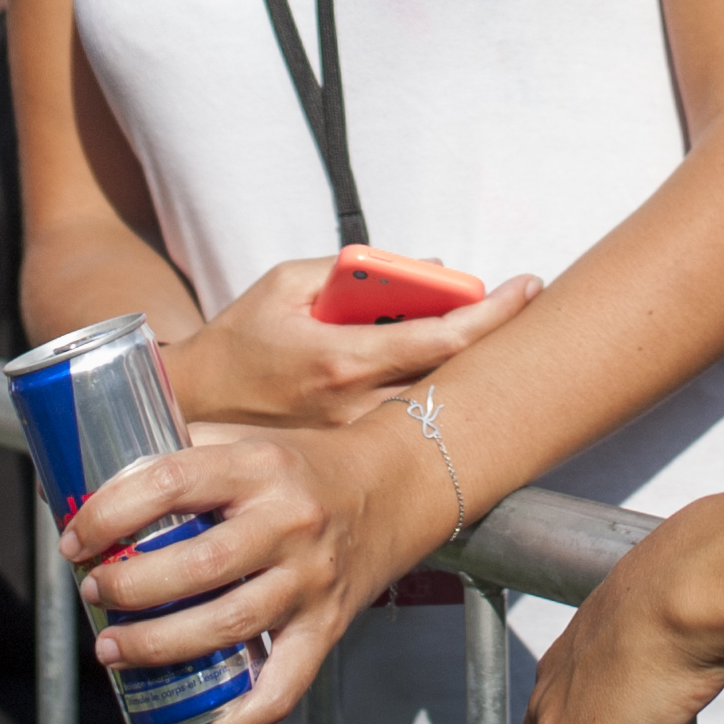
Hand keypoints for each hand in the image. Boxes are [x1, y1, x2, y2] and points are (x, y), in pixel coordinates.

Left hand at [59, 413, 445, 723]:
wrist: (398, 486)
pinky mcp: (328, 625)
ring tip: (114, 650)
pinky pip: (287, 682)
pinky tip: (209, 722)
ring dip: (160, 646)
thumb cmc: (303, 467)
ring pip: (229, 625)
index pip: (173, 482)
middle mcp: (289, 521)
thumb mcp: (249, 444)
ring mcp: (311, 578)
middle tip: (93, 594)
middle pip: (197, 565)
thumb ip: (182, 459)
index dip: (112, 513)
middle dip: (129, 588)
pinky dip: (246, 713)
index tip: (75, 538)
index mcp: (260, 466)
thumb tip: (80, 479)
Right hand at [162, 258, 540, 430]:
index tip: (529, 286)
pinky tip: (432, 366)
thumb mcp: (288, 283)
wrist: (194, 404)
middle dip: (492, 338)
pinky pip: (407, 418)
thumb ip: (354, 271)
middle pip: (452, 375)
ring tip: (475, 330)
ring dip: (461, 365)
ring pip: (434, 402)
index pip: (441, 336)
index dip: (493, 312)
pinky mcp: (350, 454)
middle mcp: (357, 405)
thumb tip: (426, 268)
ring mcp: (356, 437)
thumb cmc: (241, 337)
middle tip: (521, 304)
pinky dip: (428, 387)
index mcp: (343, 357)